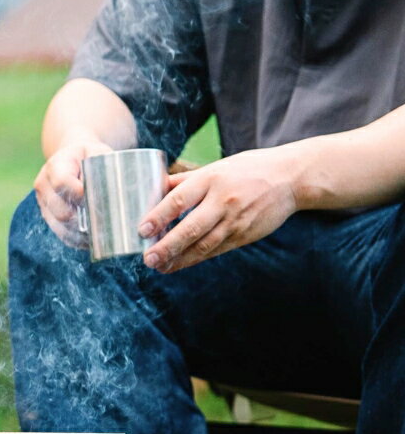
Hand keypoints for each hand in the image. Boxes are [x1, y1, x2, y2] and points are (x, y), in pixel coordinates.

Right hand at [34, 137, 113, 246]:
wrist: (70, 158)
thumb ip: (103, 167)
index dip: (78, 195)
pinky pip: (59, 233)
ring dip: (79, 234)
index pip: (62, 183)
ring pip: (59, 226)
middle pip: (60, 210)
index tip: (96, 202)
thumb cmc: (88, 155)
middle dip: (82, 220)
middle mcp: (43, 184)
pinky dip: (74, 239)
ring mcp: (43, 202)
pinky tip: (90, 241)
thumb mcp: (98, 151)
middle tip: (103, 224)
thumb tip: (110, 193)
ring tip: (99, 237)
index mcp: (55, 165)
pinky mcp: (46, 215)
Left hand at [139, 147, 302, 272]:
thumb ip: (186, 180)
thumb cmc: (247, 170)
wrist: (291, 178)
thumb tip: (153, 188)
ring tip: (158, 266)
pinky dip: (194, 259)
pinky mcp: (243, 236)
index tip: (142, 230)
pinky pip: (214, 251)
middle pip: (190, 228)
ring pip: (203, 245)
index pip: (180, 199)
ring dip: (178, 259)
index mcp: (212, 179)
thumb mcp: (217, 167)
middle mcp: (223, 201)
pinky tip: (177, 265)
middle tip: (148, 258)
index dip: (159, 216)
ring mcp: (235, 220)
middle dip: (167, 246)